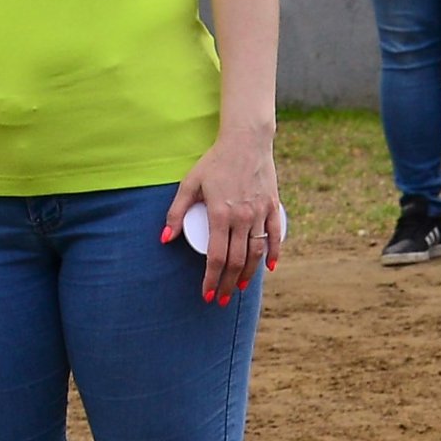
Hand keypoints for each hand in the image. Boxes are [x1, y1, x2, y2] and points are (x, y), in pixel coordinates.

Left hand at [163, 131, 282, 303]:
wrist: (245, 141)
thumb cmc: (214, 162)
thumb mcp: (190, 183)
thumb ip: (176, 212)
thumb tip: (165, 239)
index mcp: (220, 213)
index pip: (216, 256)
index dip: (211, 279)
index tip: (206, 294)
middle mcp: (242, 217)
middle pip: (236, 260)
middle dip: (227, 283)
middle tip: (220, 299)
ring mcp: (260, 212)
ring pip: (256, 252)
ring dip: (247, 274)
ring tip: (238, 287)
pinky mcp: (273, 206)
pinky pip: (275, 235)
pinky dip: (273, 253)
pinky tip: (268, 267)